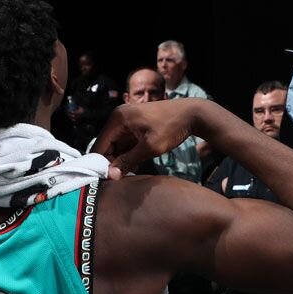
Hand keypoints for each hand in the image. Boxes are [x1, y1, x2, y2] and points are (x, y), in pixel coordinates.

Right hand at [92, 99, 207, 175]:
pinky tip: (136, 165)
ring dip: (121, 159)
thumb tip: (111, 176)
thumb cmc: (171, 128)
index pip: (100, 144)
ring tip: (129, 173)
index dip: (101, 162)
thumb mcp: (149, 147)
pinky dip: (129, 153)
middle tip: (120, 178)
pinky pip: (126, 141)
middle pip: (107, 144)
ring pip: (117, 144)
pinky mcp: (135, 124)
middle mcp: (119, 117)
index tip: (107, 179)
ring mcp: (127, 119)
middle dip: (112, 161)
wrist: (192, 114)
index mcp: (118, 119)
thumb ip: (128, 161)